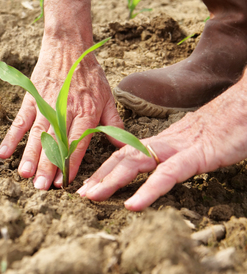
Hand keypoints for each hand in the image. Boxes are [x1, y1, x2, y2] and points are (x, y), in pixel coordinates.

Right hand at [0, 0, 122, 188]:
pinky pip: (20, 120)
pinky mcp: (31, 98)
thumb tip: (126, 147)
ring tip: (24, 175)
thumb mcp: (108, 97)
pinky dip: (11, 137)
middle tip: (40, 188)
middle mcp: (65, 110)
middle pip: (55, 142)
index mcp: (86, 112)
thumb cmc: (90, 74)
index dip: (69, 163)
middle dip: (47, 166)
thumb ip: (114, 124)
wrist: (69, 46)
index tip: (63, 183)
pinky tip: (3, 154)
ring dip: (29, 155)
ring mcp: (46, 105)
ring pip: (36, 134)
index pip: (77, 142)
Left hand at [78, 69, 246, 210]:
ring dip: (111, 180)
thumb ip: (174, 153)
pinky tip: (133, 205)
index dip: (104, 168)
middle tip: (80, 193)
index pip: (125, 153)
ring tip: (92, 197)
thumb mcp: (192, 142)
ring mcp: (178, 147)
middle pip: (122, 157)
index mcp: (161, 141)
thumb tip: (160, 166)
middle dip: (99, 175)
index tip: (88, 183)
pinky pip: (167, 175)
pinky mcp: (197, 155)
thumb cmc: (222, 126)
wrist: (246, 105)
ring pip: (136, 163)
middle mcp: (163, 142)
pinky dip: (148, 191)